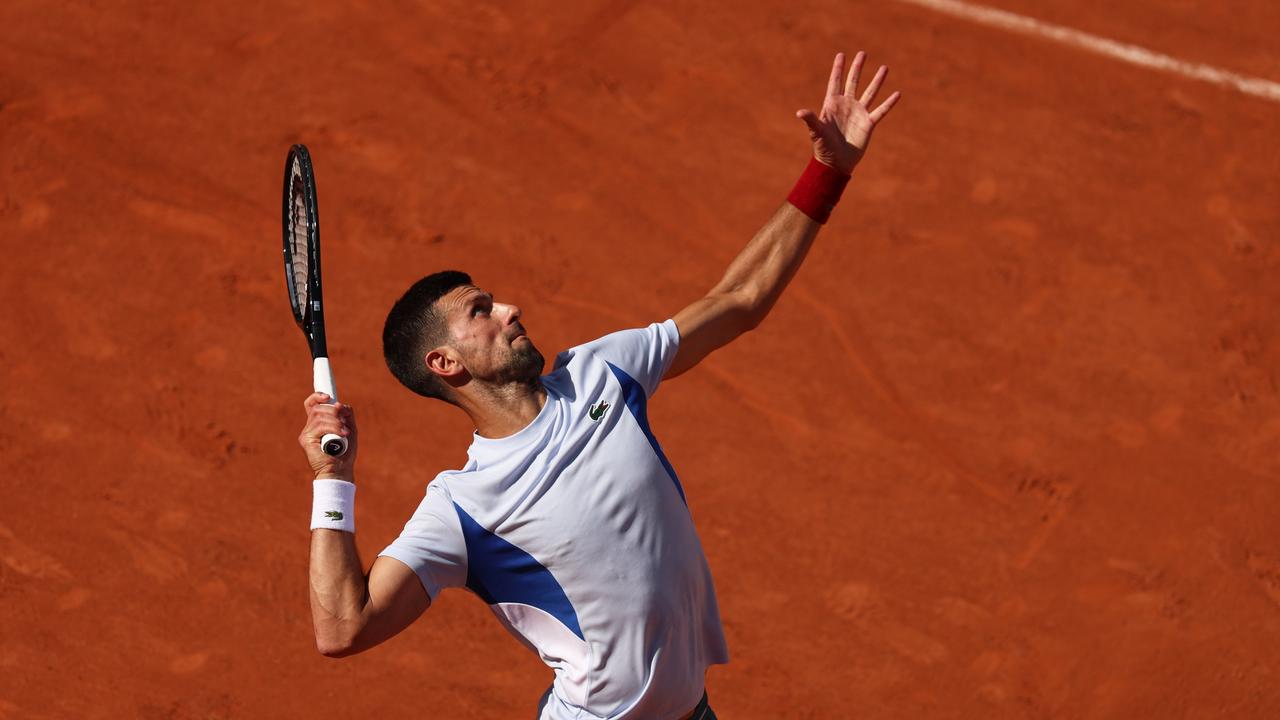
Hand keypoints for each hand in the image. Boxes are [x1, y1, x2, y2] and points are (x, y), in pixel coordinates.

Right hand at [299, 392, 357, 480]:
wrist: (340, 470)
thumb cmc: (345, 453)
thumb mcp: (349, 429)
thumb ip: (346, 415)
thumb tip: (339, 404)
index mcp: (318, 424)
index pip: (311, 405)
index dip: (316, 397)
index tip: (327, 397)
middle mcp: (310, 428)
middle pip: (317, 408)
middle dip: (334, 412)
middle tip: (345, 422)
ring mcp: (306, 434)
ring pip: (319, 416)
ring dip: (335, 422)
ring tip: (345, 432)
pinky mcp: (306, 440)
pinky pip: (319, 426)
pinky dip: (333, 428)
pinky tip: (342, 435)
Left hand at [796, 51, 900, 174]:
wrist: (836, 163)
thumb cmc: (823, 148)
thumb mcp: (816, 132)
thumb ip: (811, 120)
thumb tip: (800, 112)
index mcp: (832, 104)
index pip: (835, 82)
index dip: (838, 69)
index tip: (841, 55)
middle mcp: (846, 105)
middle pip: (853, 82)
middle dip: (857, 68)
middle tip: (862, 53)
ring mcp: (858, 113)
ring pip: (869, 93)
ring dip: (877, 80)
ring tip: (884, 67)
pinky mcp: (868, 123)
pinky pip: (881, 111)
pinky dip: (889, 103)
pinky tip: (897, 93)